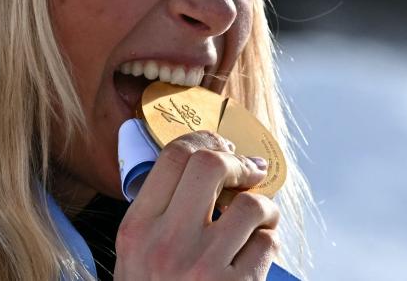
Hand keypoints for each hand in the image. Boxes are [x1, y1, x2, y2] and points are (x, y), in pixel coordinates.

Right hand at [113, 131, 279, 279]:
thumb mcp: (136, 254)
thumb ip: (160, 210)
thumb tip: (206, 161)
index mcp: (138, 230)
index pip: (173, 157)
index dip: (204, 139)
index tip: (221, 145)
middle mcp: (167, 245)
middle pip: (211, 164)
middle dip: (237, 161)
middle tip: (247, 171)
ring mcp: (203, 269)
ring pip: (252, 204)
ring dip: (265, 205)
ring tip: (262, 216)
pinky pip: (268, 244)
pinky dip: (269, 241)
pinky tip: (259, 249)